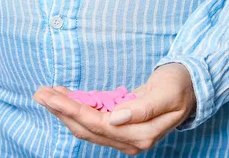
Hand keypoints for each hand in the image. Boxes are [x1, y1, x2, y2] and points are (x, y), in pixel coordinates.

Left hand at [32, 62, 195, 154]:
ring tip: (44, 92)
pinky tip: (62, 95)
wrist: (189, 88)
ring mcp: (122, 136)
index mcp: (141, 135)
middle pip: (85, 128)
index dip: (72, 109)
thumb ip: (143, 108)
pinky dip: (75, 107)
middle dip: (60, 110)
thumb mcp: (167, 94)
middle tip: (40, 92)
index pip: (97, 124)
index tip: (51, 95)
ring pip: (85, 126)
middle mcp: (129, 141)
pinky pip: (91, 120)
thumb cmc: (179, 87)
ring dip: (63, 110)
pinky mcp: (118, 127)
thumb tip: (115, 118)